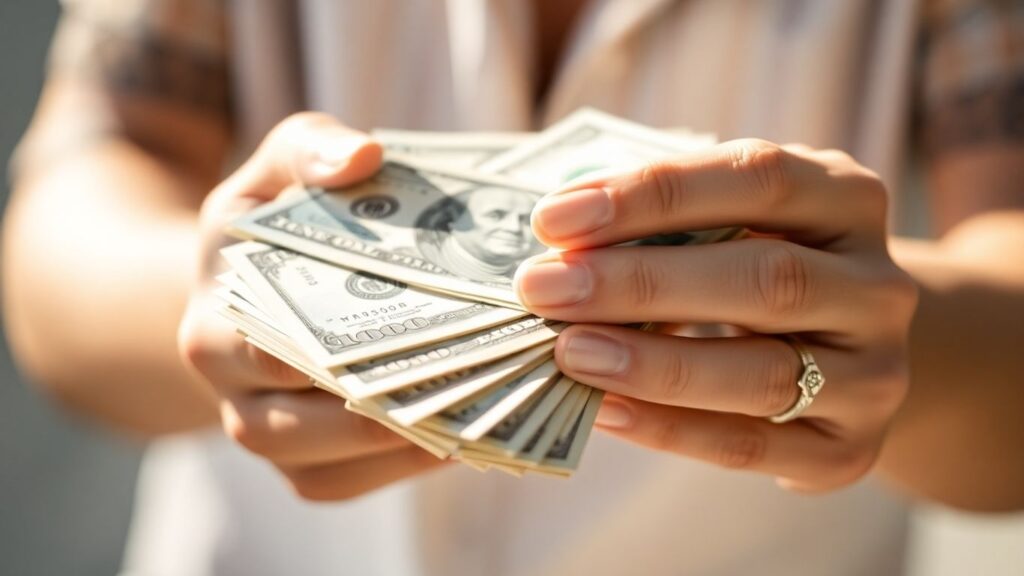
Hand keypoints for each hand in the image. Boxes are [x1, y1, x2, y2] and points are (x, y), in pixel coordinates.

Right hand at [178, 113, 443, 500]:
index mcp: (216, 319)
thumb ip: (311, 147)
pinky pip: (345, 485)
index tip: (436, 334)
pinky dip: (402, 472)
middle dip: (393, 408)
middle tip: (478, 388)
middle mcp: (230, 390)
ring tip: (486, 418)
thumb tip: (365, 155)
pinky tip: (465, 438)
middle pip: (308, 424)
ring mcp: (263, 434)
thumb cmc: (270, 221)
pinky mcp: (297, 465)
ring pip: (329, 469)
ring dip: (407, 451)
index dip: (355, 349)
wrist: (244, 287)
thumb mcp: (277, 167)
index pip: (278, 349)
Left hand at [515, 139, 917, 490]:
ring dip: (653, 363)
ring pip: (763, 373)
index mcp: (848, 199)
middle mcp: (878, 285)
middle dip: (640, 282)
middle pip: (765, 277)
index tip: (555, 216)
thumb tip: (561, 237)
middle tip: (543, 288)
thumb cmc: (757, 268)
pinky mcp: (849, 449)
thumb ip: (667, 222)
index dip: (652, 193)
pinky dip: (670, 429)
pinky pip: (751, 445)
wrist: (848, 353)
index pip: (758, 177)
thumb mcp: (734, 223)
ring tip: (568, 352)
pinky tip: (604, 410)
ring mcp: (874, 374)